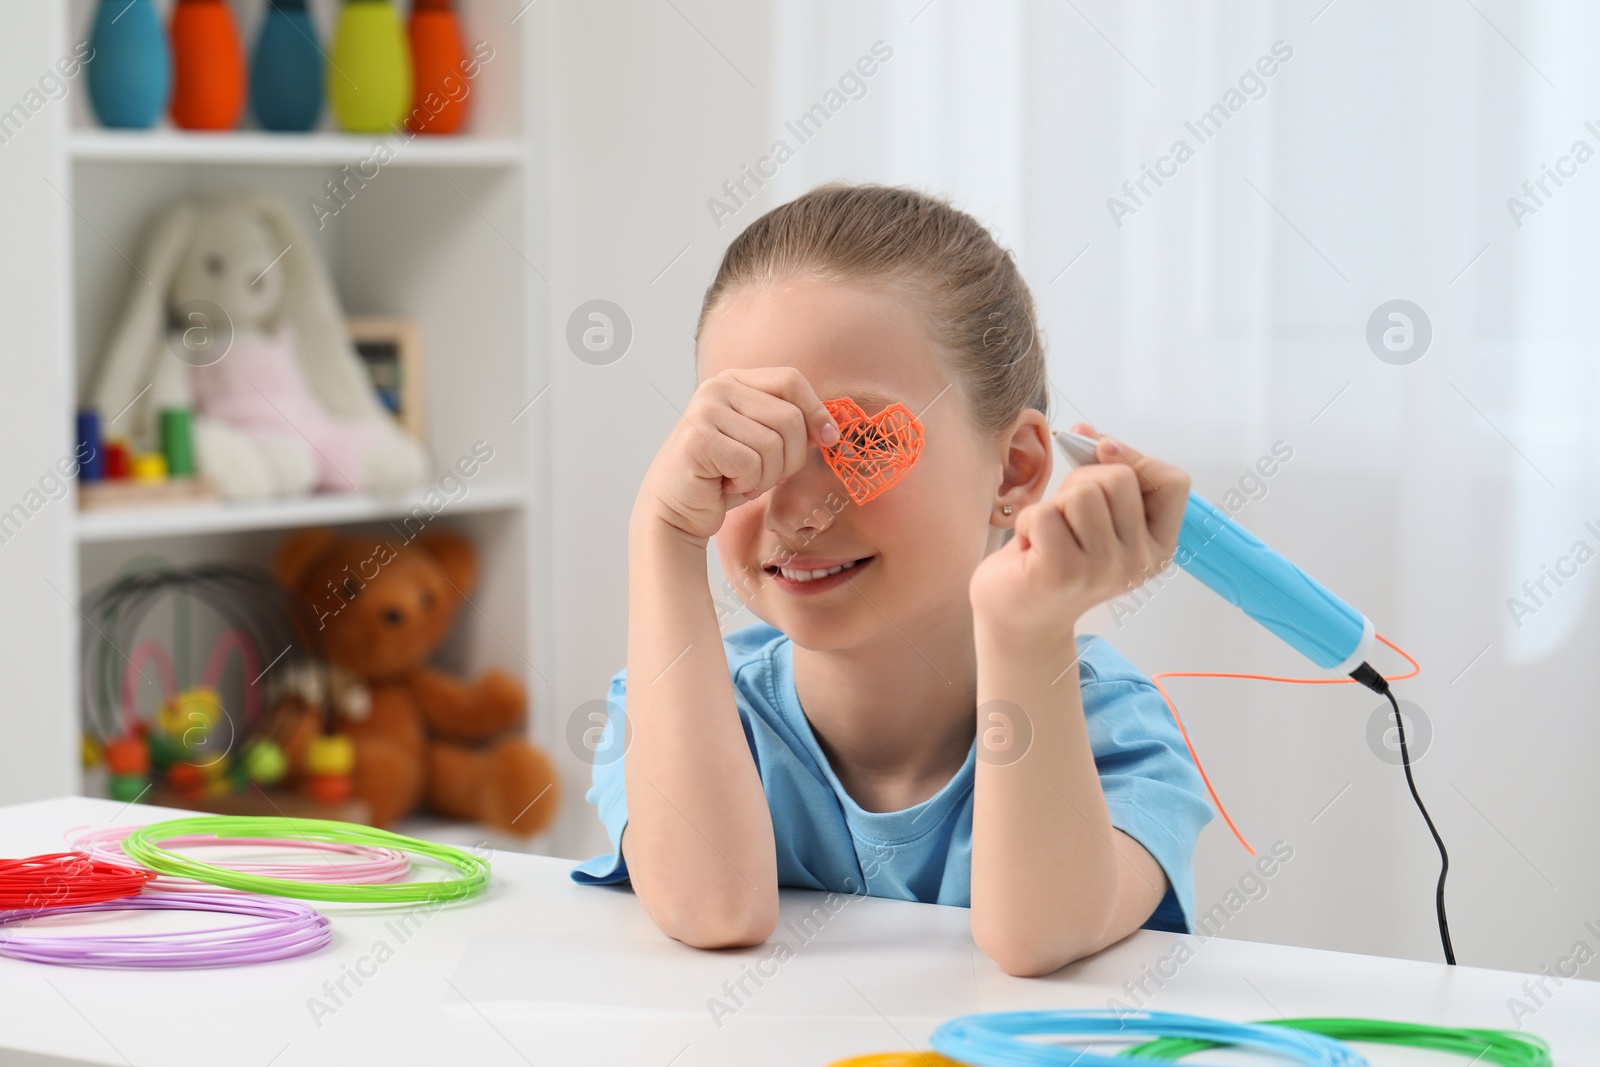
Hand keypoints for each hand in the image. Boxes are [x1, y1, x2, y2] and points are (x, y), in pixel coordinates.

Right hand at [636, 367, 840, 541]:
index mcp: (735, 380)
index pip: (791, 380)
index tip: (829, 439)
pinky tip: (725, 485)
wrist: (677, 509)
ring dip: (767, 476)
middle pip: (789, 418)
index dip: (816, 411)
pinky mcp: (698, 439)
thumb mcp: (762, 444)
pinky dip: (747, 485)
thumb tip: (829, 430)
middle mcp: (718, 386)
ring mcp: (705, 409)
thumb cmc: (724, 478)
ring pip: (773, 445)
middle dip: (791, 458)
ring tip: (742, 480)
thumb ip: (790, 427)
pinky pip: (751, 464)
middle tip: (766, 475)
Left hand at [969, 425, 1190, 643]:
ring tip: (1048, 537)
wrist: (1018, 615)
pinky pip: (1044, 513)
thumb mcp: (1095, 514)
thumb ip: (1103, 472)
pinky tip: (1030, 550)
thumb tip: (1087, 432)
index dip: (1135, 457)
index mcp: (1158, 547)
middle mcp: (1137, 562)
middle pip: (1119, 477)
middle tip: (1066, 520)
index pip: (1173, 480)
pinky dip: (1027, 522)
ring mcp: (1102, 569)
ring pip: (1082, 492)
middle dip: (1082, 483)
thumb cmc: (1055, 557)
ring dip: (1053, 506)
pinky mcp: (1062, 572)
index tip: (1102, 454)